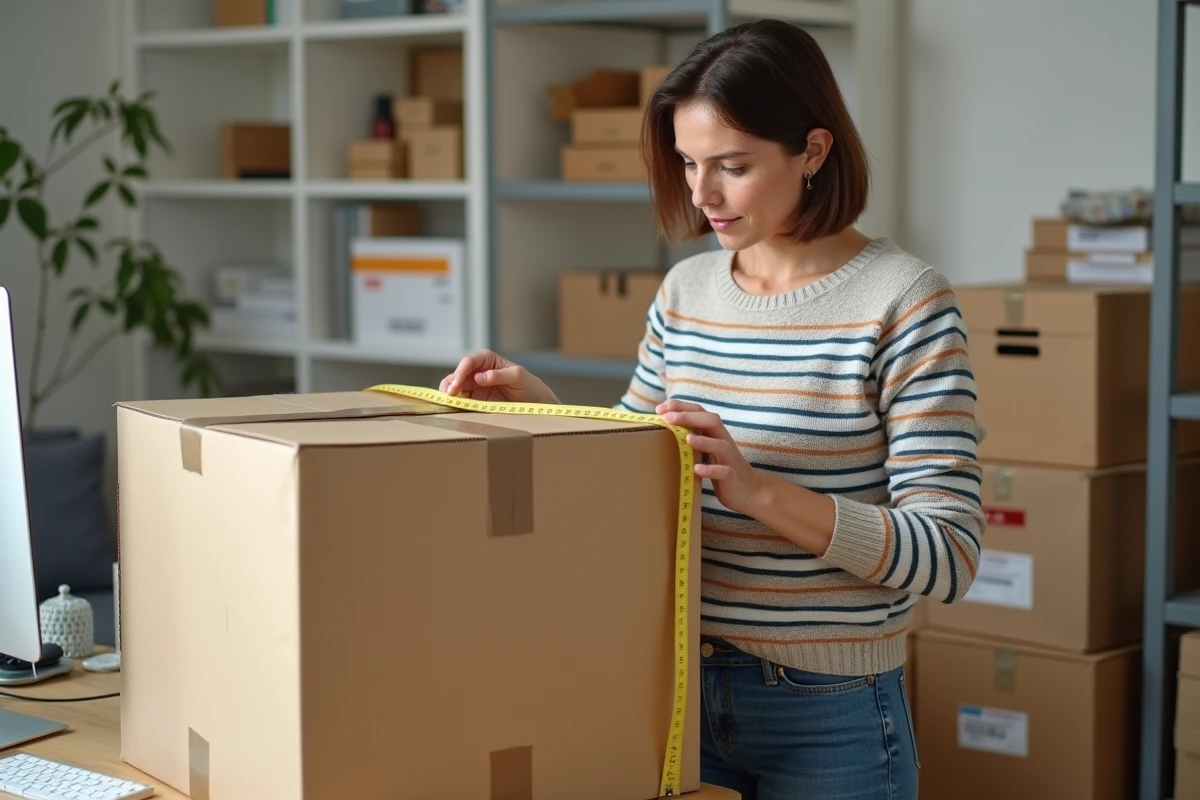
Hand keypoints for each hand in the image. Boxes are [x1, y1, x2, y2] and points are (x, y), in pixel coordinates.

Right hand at [439, 350, 558, 403]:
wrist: (535, 403)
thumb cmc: (528, 385)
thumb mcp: (517, 376)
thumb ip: (498, 375)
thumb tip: (479, 377)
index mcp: (488, 360)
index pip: (470, 362)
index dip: (461, 370)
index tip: (457, 382)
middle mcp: (479, 371)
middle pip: (459, 374)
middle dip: (452, 382)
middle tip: (449, 393)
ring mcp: (476, 386)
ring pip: (457, 386)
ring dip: (450, 392)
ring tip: (448, 400)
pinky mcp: (477, 400)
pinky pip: (462, 400)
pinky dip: (455, 402)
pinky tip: (453, 406)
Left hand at [657, 399, 764, 514]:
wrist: (749, 490)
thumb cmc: (721, 468)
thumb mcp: (706, 450)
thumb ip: (693, 439)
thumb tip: (663, 431)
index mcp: (715, 433)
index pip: (700, 412)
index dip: (682, 407)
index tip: (660, 408)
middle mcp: (723, 441)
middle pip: (712, 421)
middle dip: (689, 417)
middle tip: (668, 418)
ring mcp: (729, 459)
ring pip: (720, 445)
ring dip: (703, 441)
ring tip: (686, 439)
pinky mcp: (732, 477)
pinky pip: (724, 471)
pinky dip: (711, 469)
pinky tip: (697, 469)